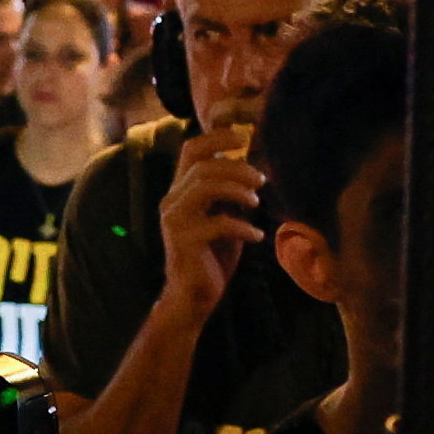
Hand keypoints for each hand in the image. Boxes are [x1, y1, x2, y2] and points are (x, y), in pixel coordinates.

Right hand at [155, 121, 266, 322]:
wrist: (193, 297)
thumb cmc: (211, 255)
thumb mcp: (223, 216)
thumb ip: (230, 194)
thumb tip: (253, 168)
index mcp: (180, 190)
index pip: (191, 149)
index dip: (216, 136)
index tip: (244, 137)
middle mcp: (172, 200)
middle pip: (204, 166)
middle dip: (238, 168)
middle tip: (261, 180)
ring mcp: (175, 220)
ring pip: (206, 186)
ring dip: (238, 190)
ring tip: (257, 203)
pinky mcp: (184, 241)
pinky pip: (217, 223)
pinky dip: (242, 227)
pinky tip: (256, 236)